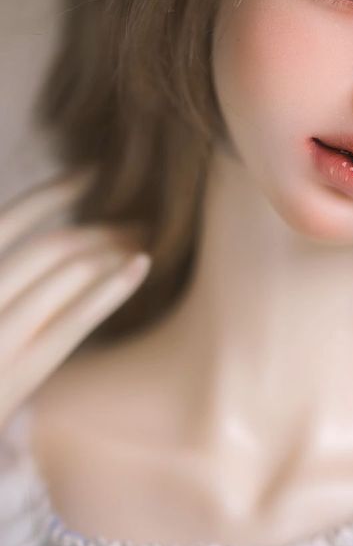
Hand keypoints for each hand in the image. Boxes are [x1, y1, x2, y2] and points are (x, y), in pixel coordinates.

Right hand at [0, 169, 150, 426]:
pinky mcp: (22, 372)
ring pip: (67, 274)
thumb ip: (7, 280)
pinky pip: (73, 320)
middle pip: (50, 247)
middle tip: (141, 218)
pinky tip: (140, 268)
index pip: (7, 220)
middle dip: (101, 227)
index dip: (53, 192)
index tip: (92, 172)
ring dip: (113, 250)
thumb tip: (42, 247)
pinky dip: (110, 288)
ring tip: (145, 241)